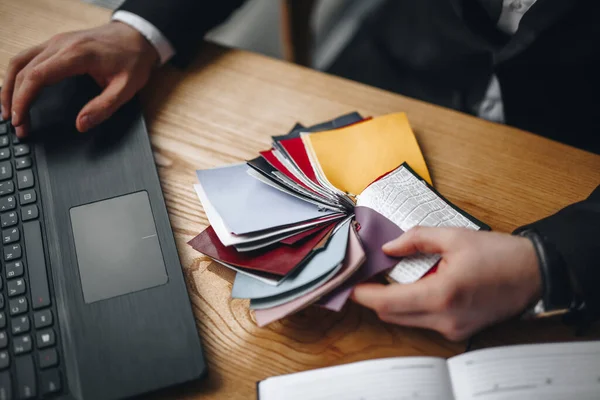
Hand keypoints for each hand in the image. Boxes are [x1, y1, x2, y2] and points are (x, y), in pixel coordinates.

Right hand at [1, 21, 158, 136]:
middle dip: (14, 99)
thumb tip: (81, 124)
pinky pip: (27, 57)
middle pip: (22, 70)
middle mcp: (60, 44)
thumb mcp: (126, 89)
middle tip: (16, 125)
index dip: (23, 100)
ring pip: (20, 61)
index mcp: (76, 55)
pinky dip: (17, 75)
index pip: (37, 77)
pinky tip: (16, 91)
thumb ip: (104, 107)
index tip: (20, 120)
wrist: (137, 36)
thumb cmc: (133, 60)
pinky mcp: (56, 44)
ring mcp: (56, 42)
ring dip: (9, 86)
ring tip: (8, 111)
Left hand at [352, 227, 541, 340]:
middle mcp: (444, 319)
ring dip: (392, 302)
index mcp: (441, 294)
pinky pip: (423, 322)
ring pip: (405, 320)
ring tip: (387, 278)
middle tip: (365, 276)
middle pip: (391, 315)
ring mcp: (452, 330)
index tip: (348, 285)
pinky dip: (411, 306)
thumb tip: (388, 247)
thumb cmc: (499, 255)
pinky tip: (413, 286)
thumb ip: (415, 239)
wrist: (535, 274)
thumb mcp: (454, 237)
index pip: (387, 302)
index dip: (363, 295)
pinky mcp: (458, 332)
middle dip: (373, 297)